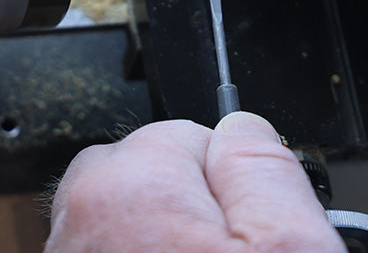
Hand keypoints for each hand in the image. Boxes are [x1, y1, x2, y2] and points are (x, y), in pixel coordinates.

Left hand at [47, 112, 340, 252]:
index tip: (251, 229)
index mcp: (128, 187)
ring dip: (159, 242)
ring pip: (124, 226)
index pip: (188, 132)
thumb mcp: (289, 248)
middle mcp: (78, 222)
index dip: (234, 183)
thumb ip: (265, 168)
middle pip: (145, 175)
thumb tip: (244, 127)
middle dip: (188, 207)